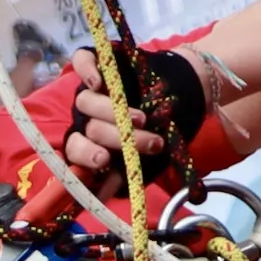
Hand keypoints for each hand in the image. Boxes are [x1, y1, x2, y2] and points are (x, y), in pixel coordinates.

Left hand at [64, 45, 208, 175]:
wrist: (185, 92)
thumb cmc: (163, 130)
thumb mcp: (149, 157)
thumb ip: (126, 175)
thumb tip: (105, 197)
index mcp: (94, 143)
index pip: (76, 153)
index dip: (86, 158)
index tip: (105, 162)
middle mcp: (88, 118)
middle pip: (85, 129)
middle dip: (111, 138)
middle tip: (136, 140)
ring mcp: (92, 91)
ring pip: (85, 101)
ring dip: (111, 112)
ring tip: (141, 119)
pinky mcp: (99, 64)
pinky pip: (81, 63)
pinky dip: (87, 71)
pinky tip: (98, 82)